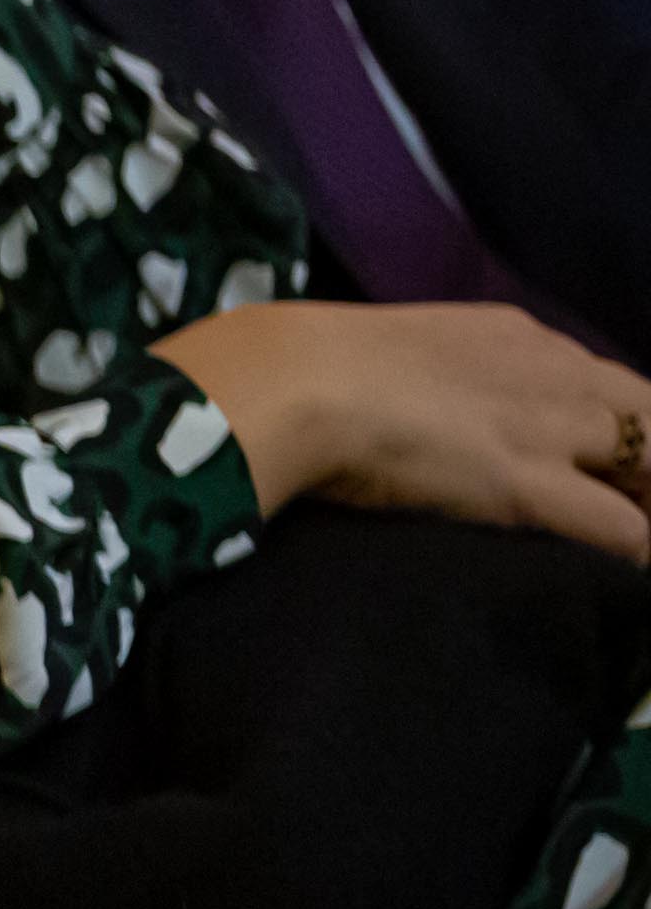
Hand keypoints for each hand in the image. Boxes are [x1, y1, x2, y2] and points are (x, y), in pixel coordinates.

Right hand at [153, 299, 650, 560]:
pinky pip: (618, 525)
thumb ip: (436, 376)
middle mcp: (554, 374)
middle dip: (649, 465)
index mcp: (516, 337)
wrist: (293, 382)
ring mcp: (547, 428)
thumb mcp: (400, 351)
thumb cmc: (313, 364)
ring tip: (639, 538)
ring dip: (649, 502)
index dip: (620, 428)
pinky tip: (629, 571)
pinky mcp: (527, 484)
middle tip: (635, 504)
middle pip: (647, 418)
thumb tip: (421, 407)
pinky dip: (635, 549)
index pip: (604, 380)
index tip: (612, 466)